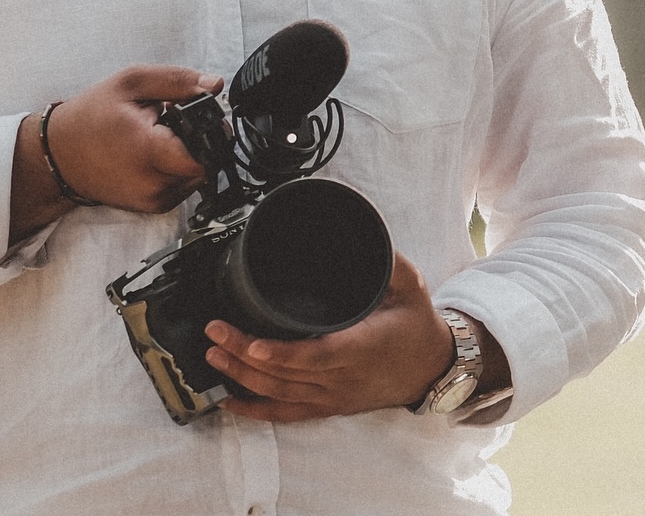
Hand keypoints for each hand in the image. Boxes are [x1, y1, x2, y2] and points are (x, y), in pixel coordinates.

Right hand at [10, 66, 223, 239]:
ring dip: (188, 153)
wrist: (60, 155)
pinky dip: (177, 167)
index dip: (211, 130)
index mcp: (149, 150)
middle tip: (173, 121)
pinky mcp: (152, 208)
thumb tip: (215, 84)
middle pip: (206, 162)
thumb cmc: (91, 117)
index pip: (206, 152)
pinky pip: (183, 185)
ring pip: (197, 175)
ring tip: (160, 135)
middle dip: (198, 138)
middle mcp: (153, 183)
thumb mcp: (132, 82)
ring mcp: (153, 200)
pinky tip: (155, 152)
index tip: (198, 114)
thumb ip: (178, 81)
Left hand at [203, 254, 454, 422]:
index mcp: (363, 347)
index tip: (252, 343)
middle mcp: (344, 379)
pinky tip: (228, 400)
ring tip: (213, 356)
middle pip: (288, 374)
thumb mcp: (409, 284)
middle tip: (214, 332)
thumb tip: (361, 231)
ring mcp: (334, 397)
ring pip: (281, 395)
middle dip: (244, 356)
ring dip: (243, 378)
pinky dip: (256, 409)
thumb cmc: (415, 323)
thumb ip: (385, 259)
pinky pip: (288, 413)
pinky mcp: (329, 406)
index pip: (317, 356)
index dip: (282, 354)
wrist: (432, 367)